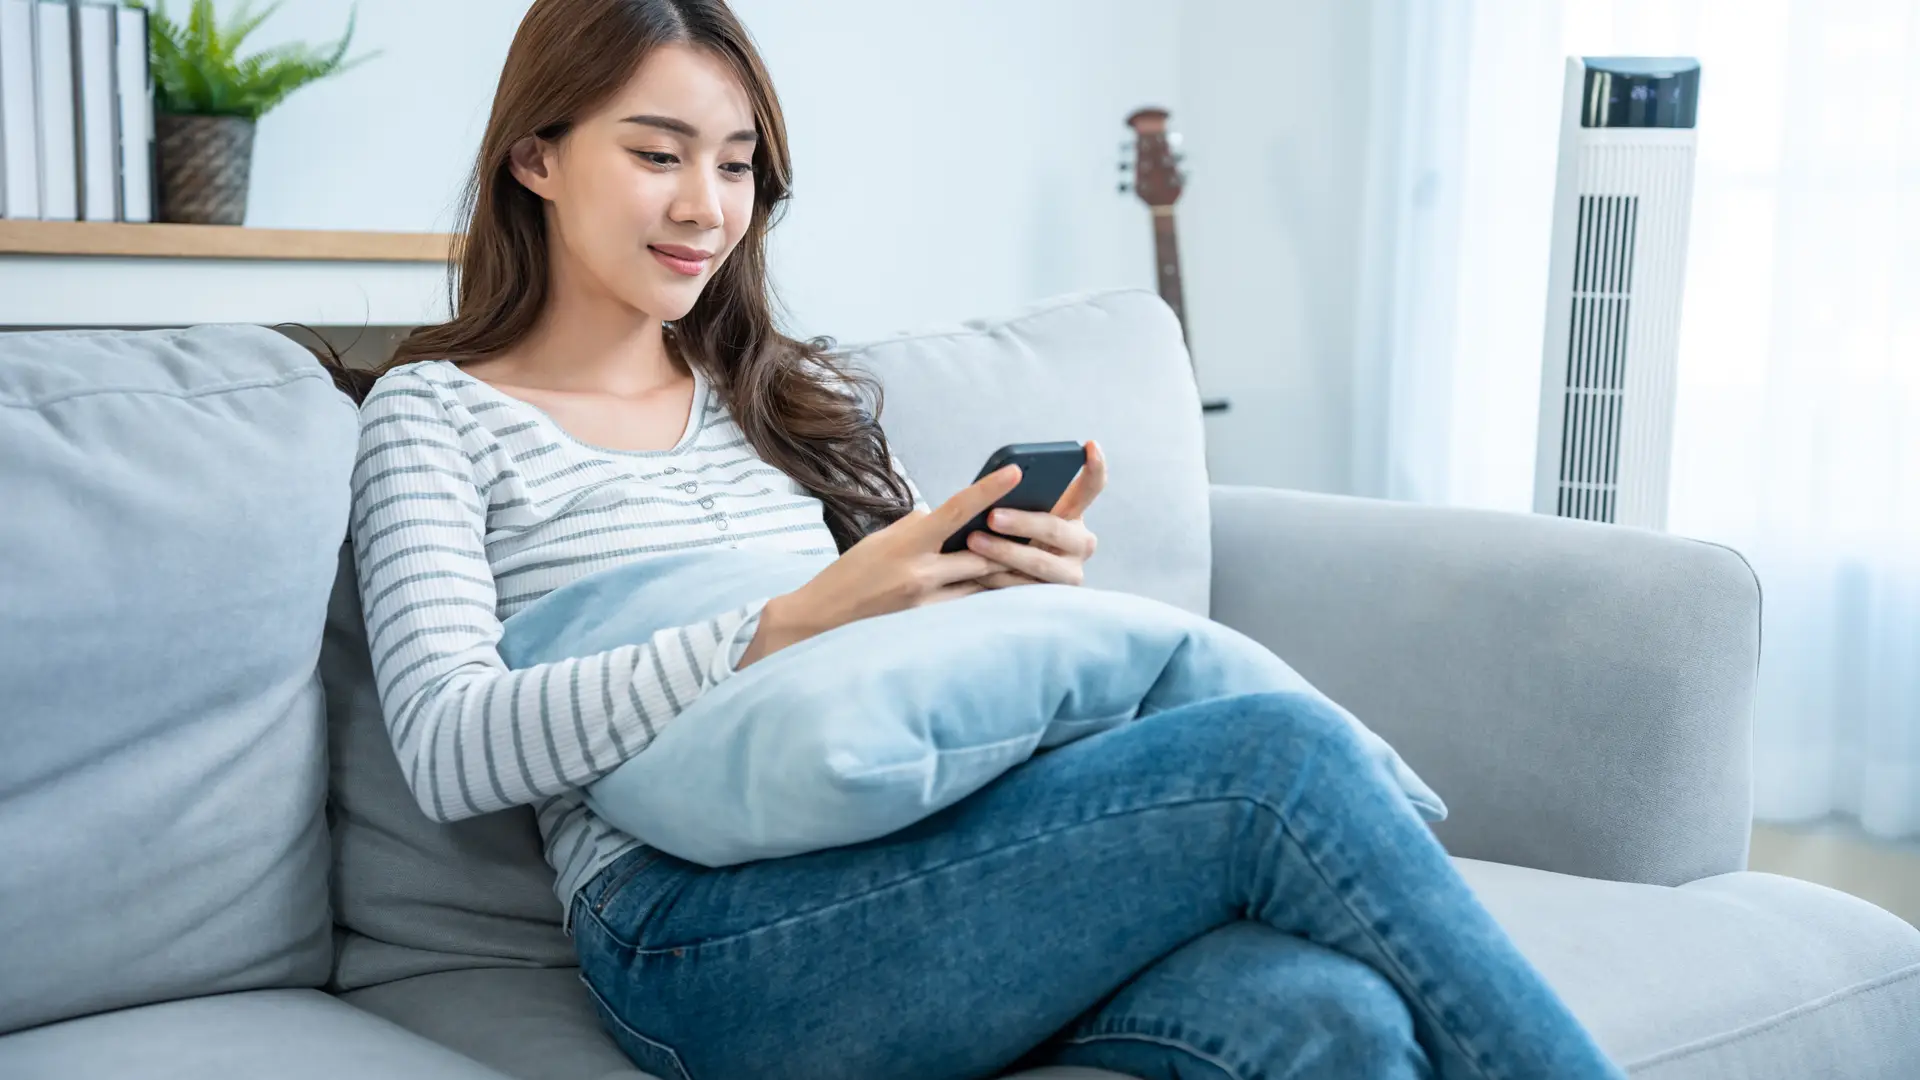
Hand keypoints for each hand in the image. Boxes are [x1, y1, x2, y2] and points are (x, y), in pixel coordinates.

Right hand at [738, 463, 1024, 666]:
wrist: (819, 620)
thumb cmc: (852, 573)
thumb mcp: (883, 539)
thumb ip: (922, 529)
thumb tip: (957, 521)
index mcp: (907, 542)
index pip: (956, 508)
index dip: (989, 489)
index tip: (1016, 471)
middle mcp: (920, 573)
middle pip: (983, 552)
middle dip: (1014, 541)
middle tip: (1046, 527)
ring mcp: (926, 603)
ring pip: (982, 583)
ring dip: (1008, 571)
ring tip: (1037, 559)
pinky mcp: (928, 626)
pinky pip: (969, 606)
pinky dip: (987, 595)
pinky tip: (1008, 590)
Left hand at [967, 439, 1105, 588]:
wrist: (999, 576)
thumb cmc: (1005, 531)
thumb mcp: (1014, 510)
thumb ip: (1017, 497)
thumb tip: (1005, 482)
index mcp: (1075, 512)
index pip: (1093, 486)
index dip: (1095, 466)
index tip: (1089, 445)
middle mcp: (1081, 542)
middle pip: (1055, 527)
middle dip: (1022, 522)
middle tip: (992, 515)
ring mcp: (1071, 573)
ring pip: (1039, 563)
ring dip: (1004, 552)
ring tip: (973, 541)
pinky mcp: (1054, 598)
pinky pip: (1024, 587)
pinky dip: (998, 578)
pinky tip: (975, 570)